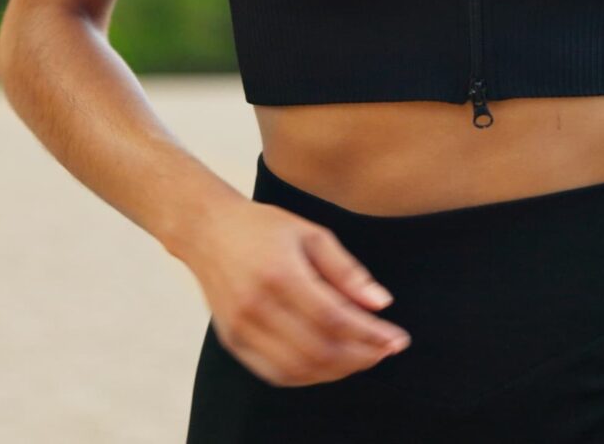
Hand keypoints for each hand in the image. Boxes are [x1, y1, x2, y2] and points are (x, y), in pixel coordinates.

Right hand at [179, 199, 407, 387]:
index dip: (370, 334)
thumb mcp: (311, 234)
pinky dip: (309, 375)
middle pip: (318, 349)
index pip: (334, 318)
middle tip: (385, 350)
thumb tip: (380, 303)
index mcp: (280, 274)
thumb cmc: (262, 228)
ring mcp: (241, 328)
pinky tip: (330, 363)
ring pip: (299, 368)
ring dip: (338, 370)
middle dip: (360, 356)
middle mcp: (257, 306)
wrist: (207, 232)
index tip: (397, 339)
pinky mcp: (233, 342)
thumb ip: (346, 270)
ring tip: (363, 356)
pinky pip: (276, 373)